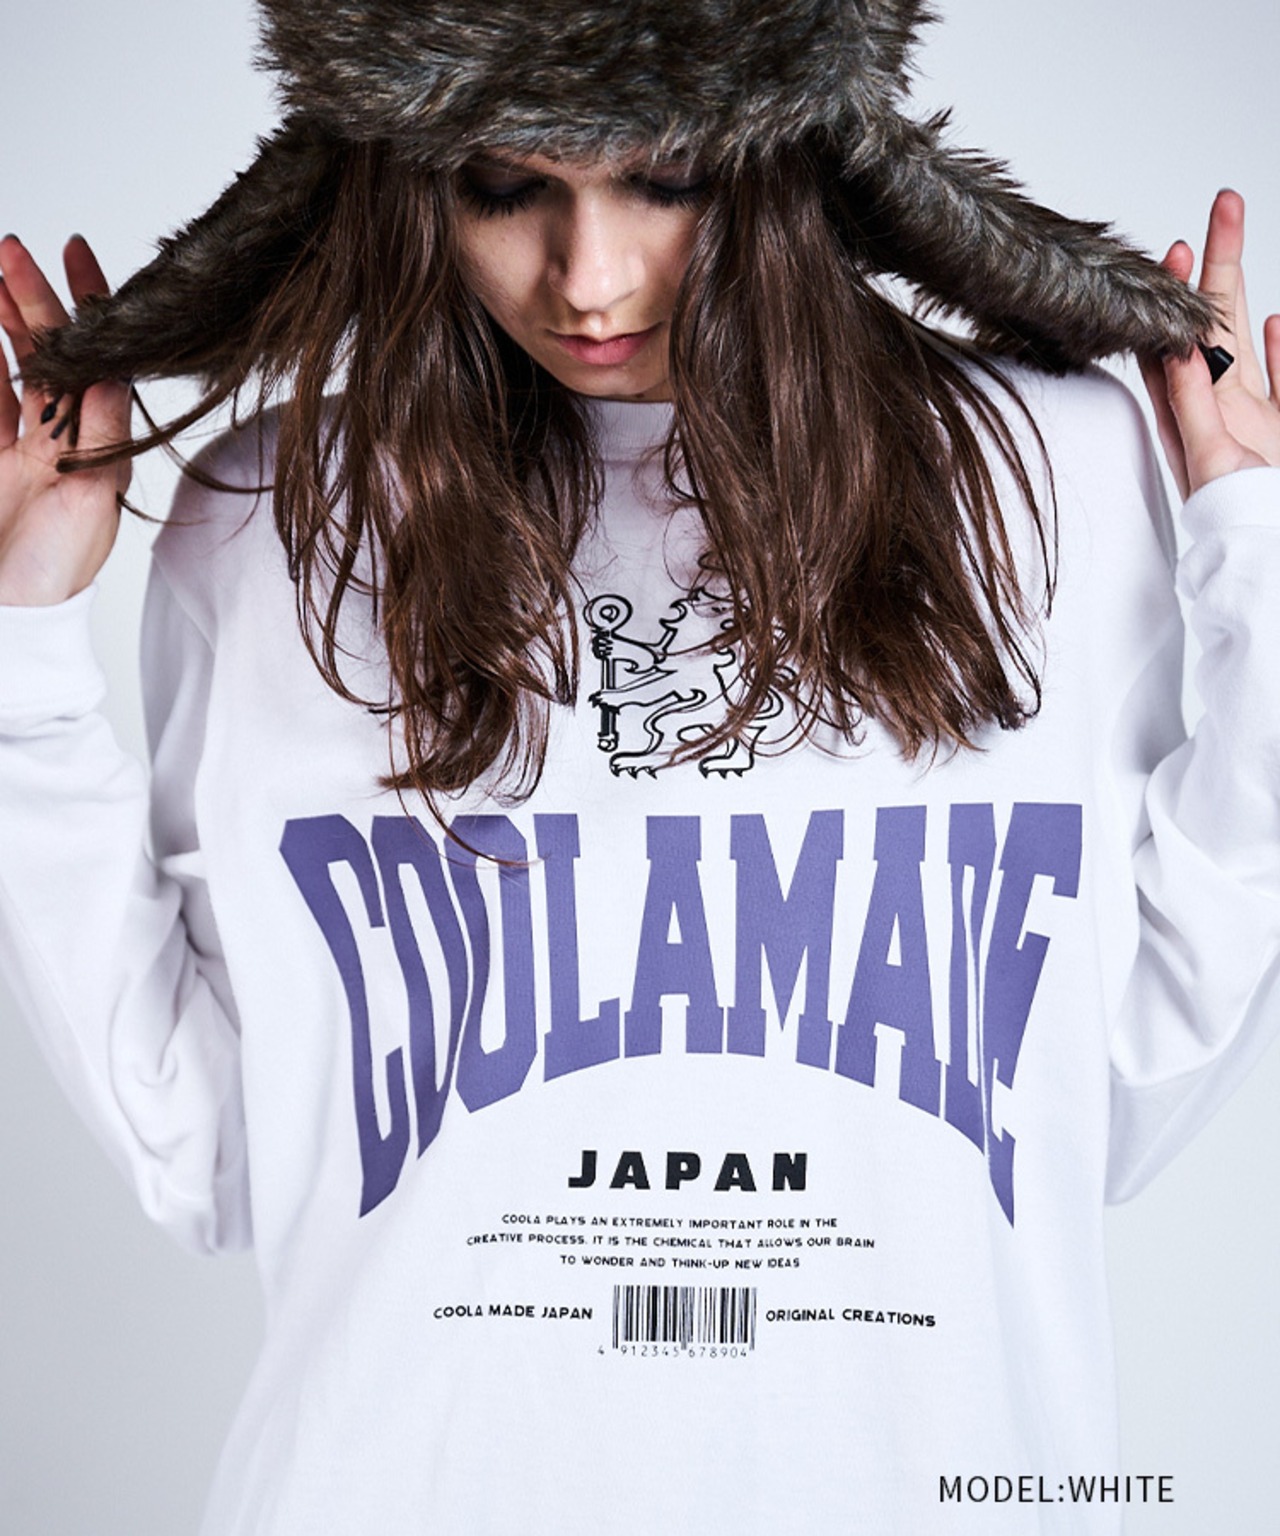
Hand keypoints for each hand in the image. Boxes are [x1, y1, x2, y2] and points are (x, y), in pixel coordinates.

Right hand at [0, 235, 130, 604]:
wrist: (12, 612)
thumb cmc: (58, 569)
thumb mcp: (91, 498)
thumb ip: (100, 435)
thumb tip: (114, 372)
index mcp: (102, 442)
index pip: (100, 360)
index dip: (91, 307)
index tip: (78, 254)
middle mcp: (69, 437)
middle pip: (52, 353)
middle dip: (34, 299)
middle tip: (14, 250)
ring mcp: (28, 444)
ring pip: (16, 366)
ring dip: (2, 319)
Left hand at [1139, 190, 1279, 499]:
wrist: (1270, 554)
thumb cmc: (1236, 518)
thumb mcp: (1208, 454)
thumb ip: (1192, 400)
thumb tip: (1173, 345)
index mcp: (1189, 416)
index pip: (1173, 342)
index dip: (1172, 297)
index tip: (1174, 252)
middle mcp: (1217, 409)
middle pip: (1212, 325)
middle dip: (1215, 267)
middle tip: (1221, 208)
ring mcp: (1254, 416)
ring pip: (1245, 339)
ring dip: (1241, 293)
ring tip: (1233, 243)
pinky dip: (1279, 345)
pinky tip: (1275, 318)